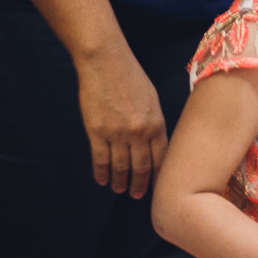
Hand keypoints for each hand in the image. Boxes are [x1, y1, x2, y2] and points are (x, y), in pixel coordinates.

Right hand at [75, 41, 166, 197]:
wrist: (105, 62)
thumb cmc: (131, 77)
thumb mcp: (152, 99)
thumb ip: (154, 123)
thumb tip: (154, 145)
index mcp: (156, 123)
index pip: (161, 159)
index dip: (157, 176)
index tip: (156, 187)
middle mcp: (139, 132)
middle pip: (141, 167)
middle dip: (139, 184)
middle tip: (137, 195)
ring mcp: (117, 134)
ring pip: (120, 167)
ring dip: (120, 182)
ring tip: (119, 189)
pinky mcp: (97, 132)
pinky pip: (100, 160)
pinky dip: (102, 173)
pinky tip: (103, 180)